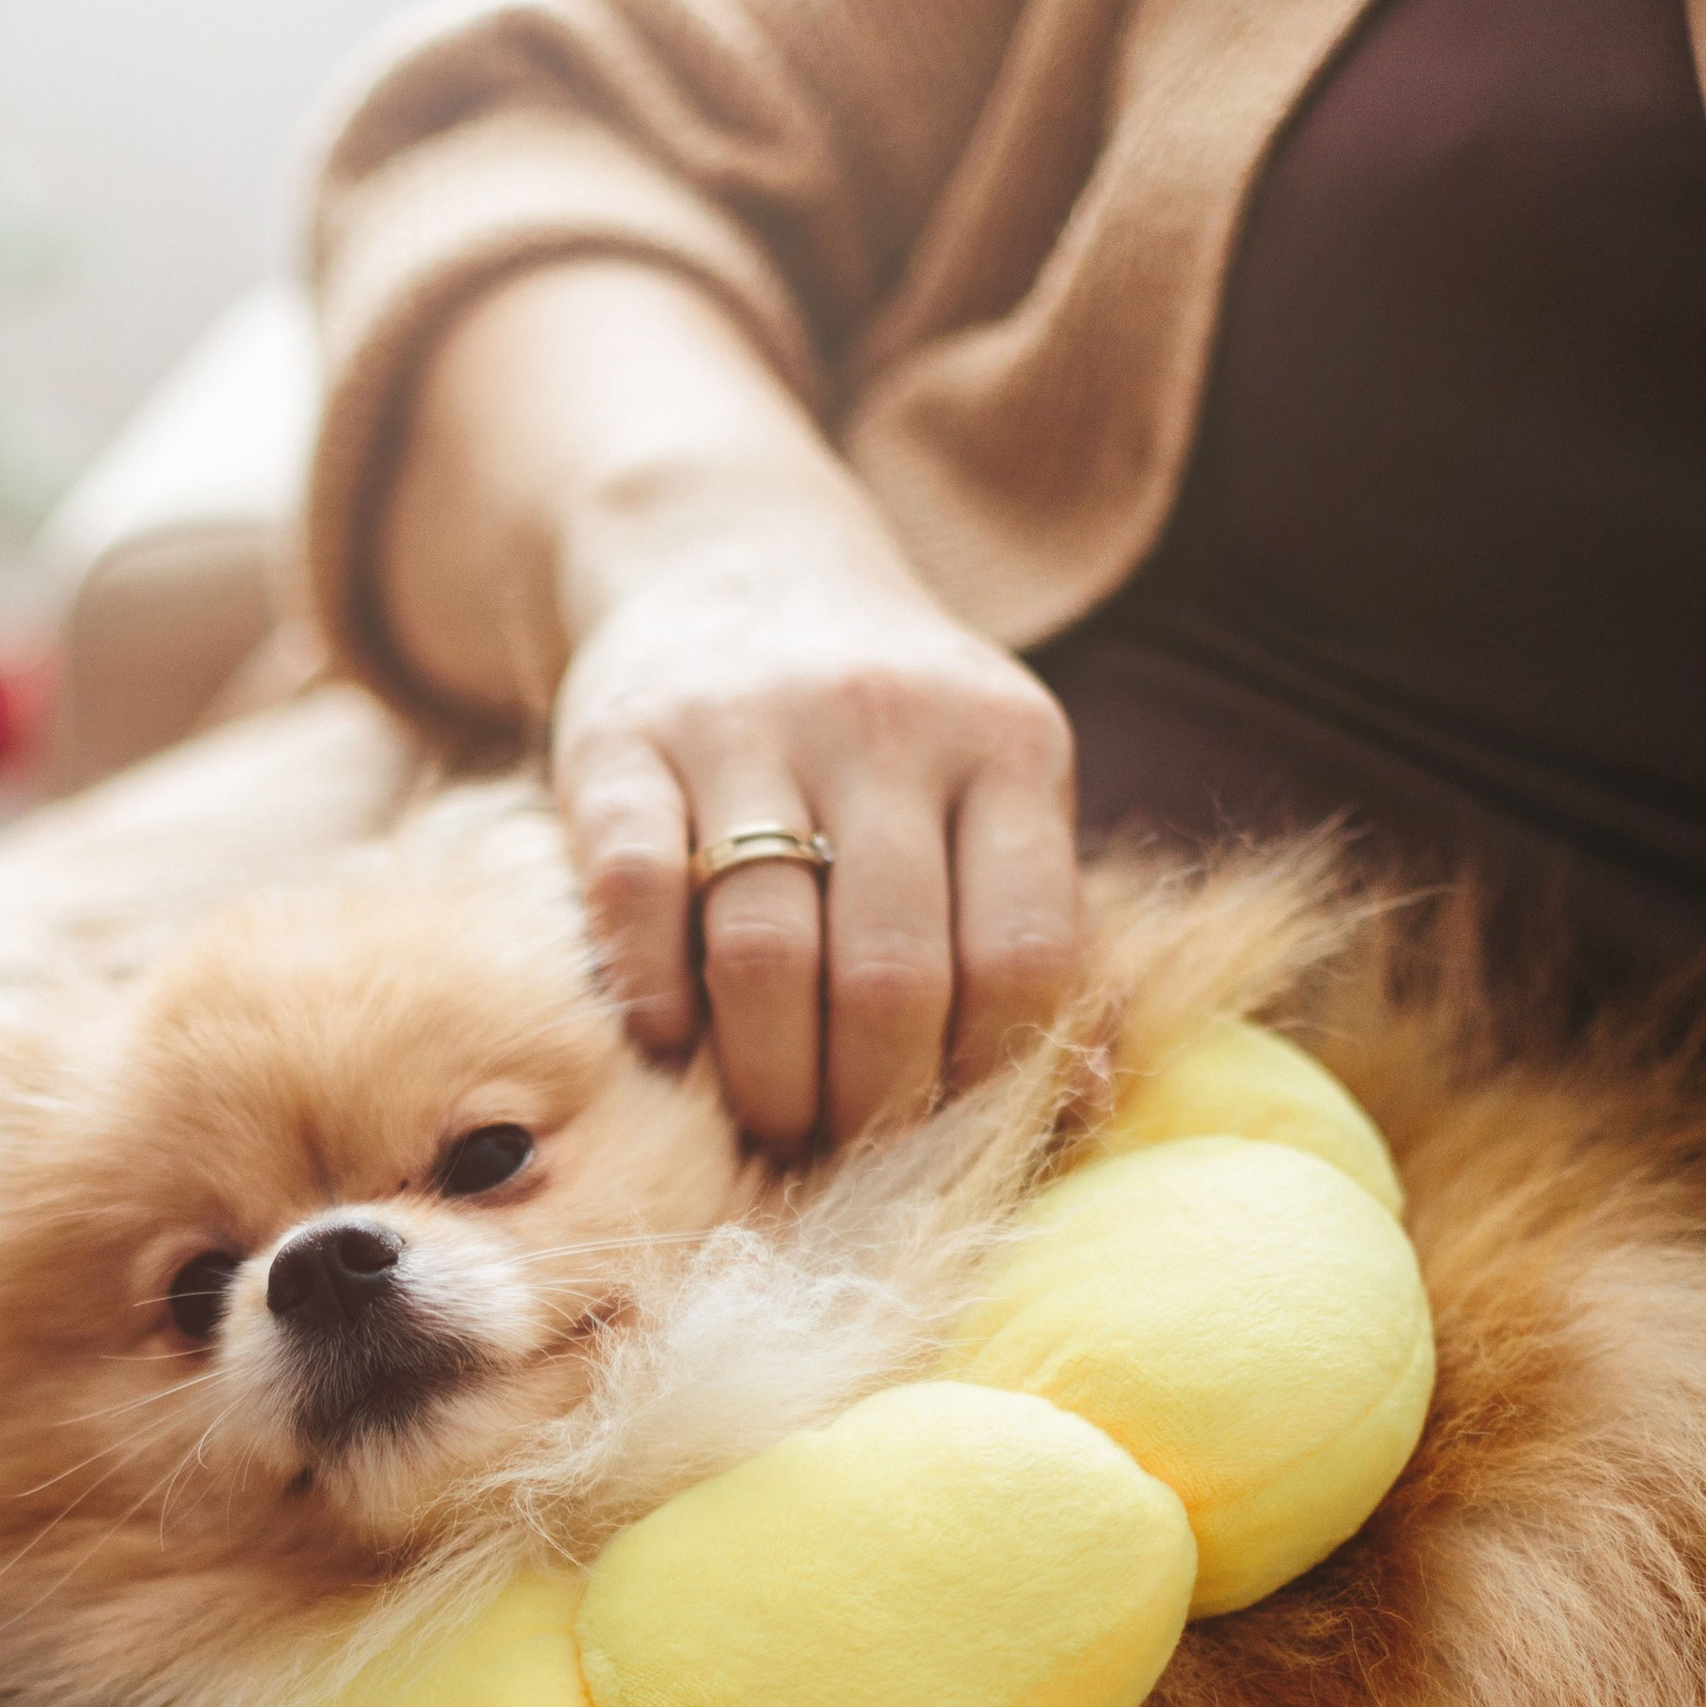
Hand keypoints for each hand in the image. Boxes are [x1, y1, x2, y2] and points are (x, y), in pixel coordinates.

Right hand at [550, 512, 1081, 1152]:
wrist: (731, 555)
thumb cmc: (885, 732)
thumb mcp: (993, 783)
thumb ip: (1034, 921)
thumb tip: (1083, 1101)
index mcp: (1008, 745)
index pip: (1022, 955)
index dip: (989, 1077)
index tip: (950, 1128)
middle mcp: (886, 724)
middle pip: (889, 976)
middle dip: (867, 1105)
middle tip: (845, 1150)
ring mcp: (747, 726)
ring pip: (762, 955)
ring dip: (764, 1079)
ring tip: (766, 1124)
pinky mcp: (622, 740)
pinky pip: (636, 901)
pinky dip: (655, 999)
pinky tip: (672, 1041)